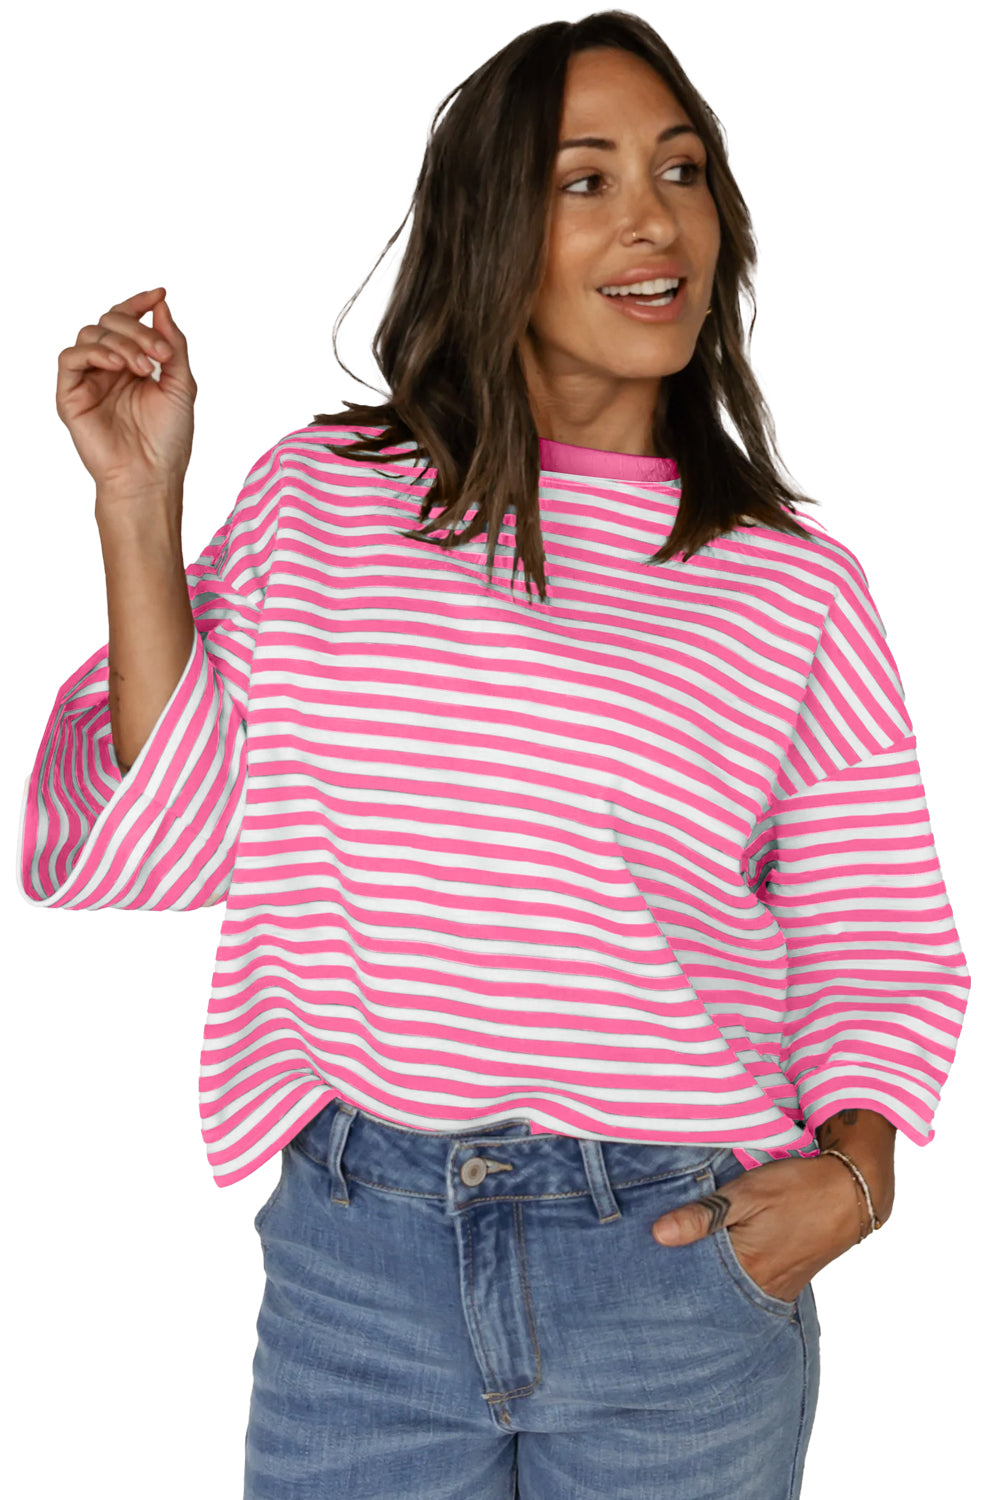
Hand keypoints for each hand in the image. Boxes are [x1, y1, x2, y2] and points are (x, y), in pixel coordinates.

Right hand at [55, 286, 196, 498]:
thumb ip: (173, 344)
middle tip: (159, 354)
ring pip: (90, 335)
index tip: (159, 294)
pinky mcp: (70, 396)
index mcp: (132, 365)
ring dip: (120, 342)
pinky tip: (117, 366)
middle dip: (136, 329)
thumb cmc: (168, 440)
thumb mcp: (181, 384)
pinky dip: (93, 353)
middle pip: (109, 322)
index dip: (140, 304)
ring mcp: (88, 381)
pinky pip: (69, 358)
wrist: (152, 477)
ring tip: (141, 367)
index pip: (127, 322)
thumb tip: (162, 305)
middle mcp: (108, 369)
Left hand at [651, 1154, 863, 1302]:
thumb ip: (703, 1215)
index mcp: (746, 1270)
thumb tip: (658, 1234)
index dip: (671, 1275)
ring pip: (731, 1293)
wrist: (850, 1193)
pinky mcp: (786, 1283)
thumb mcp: (745, 1193)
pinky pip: (750, 1289)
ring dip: (711, 1280)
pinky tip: (721, 1265)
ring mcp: (776, 1290)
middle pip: (712, 1294)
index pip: (695, 1286)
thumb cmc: (796, 1189)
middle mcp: (761, 1290)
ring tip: (687, 1265)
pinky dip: (733, 1279)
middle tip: (660, 1271)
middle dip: (688, 1283)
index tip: (648, 1268)